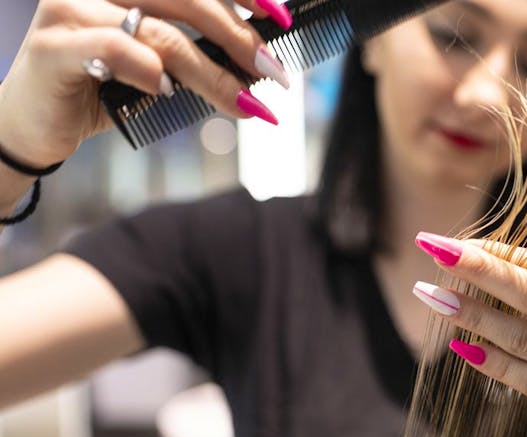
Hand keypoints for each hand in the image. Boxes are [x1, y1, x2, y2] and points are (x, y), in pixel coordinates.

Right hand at [0, 0, 290, 167]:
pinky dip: (152, 71)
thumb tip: (259, 56)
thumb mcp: (158, 63)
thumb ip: (196, 48)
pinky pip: (117, 49)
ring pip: (163, 32)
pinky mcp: (54, 47)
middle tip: (272, 71)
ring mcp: (70, 9)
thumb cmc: (101, 89)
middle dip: (238, 37)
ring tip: (244, 101)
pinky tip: (169, 90)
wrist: (36, 124)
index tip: (279, 15)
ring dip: (213, 72)